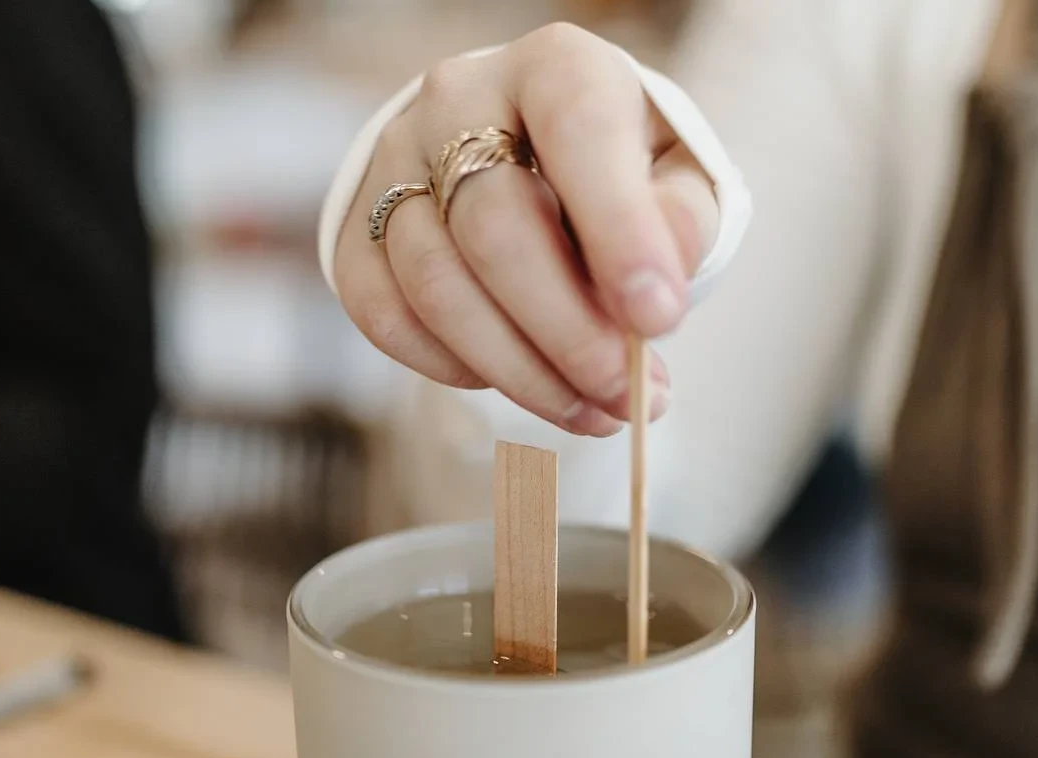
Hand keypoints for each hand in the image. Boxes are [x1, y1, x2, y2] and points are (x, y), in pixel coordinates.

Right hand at [332, 24, 719, 435]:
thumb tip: (654, 302)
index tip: (660, 320)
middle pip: (494, 227)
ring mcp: (394, 167)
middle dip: (569, 333)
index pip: (577, 129)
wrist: (528, 168)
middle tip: (627, 397)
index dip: (619, 230)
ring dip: (521, 372)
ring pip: (438, 287)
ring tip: (591, 410)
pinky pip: (389, 321)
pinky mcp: (357, 236)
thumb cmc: (614, 179)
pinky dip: (458, 368)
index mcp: (555, 68)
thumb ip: (680, 224)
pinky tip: (518, 378)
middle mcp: (458, 101)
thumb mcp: (673, 180)